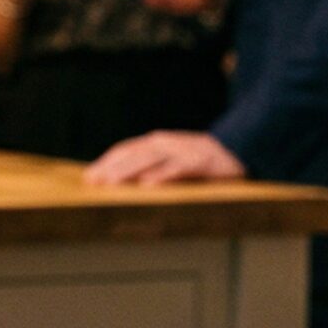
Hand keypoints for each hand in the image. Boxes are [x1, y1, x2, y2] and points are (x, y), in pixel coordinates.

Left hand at [84, 130, 244, 186]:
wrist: (239, 150)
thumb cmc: (200, 160)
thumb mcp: (171, 159)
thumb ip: (150, 165)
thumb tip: (123, 181)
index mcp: (157, 143)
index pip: (125, 150)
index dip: (106, 161)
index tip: (88, 176)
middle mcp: (166, 143)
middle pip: (132, 153)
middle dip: (110, 167)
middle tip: (93, 181)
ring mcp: (182, 151)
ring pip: (150, 159)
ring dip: (129, 170)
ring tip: (112, 183)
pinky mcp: (200, 162)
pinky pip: (178, 169)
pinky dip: (162, 175)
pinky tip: (148, 185)